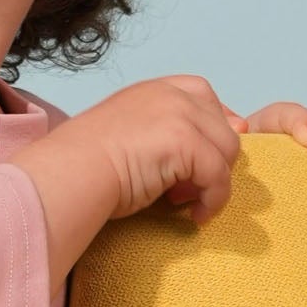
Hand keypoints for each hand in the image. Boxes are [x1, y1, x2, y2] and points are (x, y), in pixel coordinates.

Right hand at [20, 76, 242, 278]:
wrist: (71, 173)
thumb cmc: (89, 164)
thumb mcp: (132, 135)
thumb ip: (170, 130)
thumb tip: (236, 130)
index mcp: (154, 89)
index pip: (204, 94)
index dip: (214, 126)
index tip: (207, 158)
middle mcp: (171, 94)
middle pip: (223, 126)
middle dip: (213, 161)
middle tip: (183, 189)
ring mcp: (179, 114)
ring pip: (227, 152)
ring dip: (214, 183)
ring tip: (183, 202)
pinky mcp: (185, 142)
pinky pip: (219, 176)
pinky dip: (214, 201)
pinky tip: (195, 217)